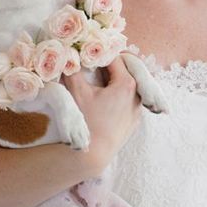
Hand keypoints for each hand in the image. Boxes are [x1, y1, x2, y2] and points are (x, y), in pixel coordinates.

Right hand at [62, 57, 141, 171]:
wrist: (93, 154)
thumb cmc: (86, 122)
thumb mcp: (77, 91)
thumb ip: (73, 69)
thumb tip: (69, 54)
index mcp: (127, 83)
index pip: (114, 57)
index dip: (99, 52)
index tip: (88, 51)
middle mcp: (137, 94)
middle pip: (124, 70)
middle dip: (107, 65)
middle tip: (92, 62)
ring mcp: (138, 109)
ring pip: (128, 85)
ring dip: (113, 79)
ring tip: (98, 79)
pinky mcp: (134, 120)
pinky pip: (129, 100)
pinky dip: (118, 94)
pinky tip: (105, 97)